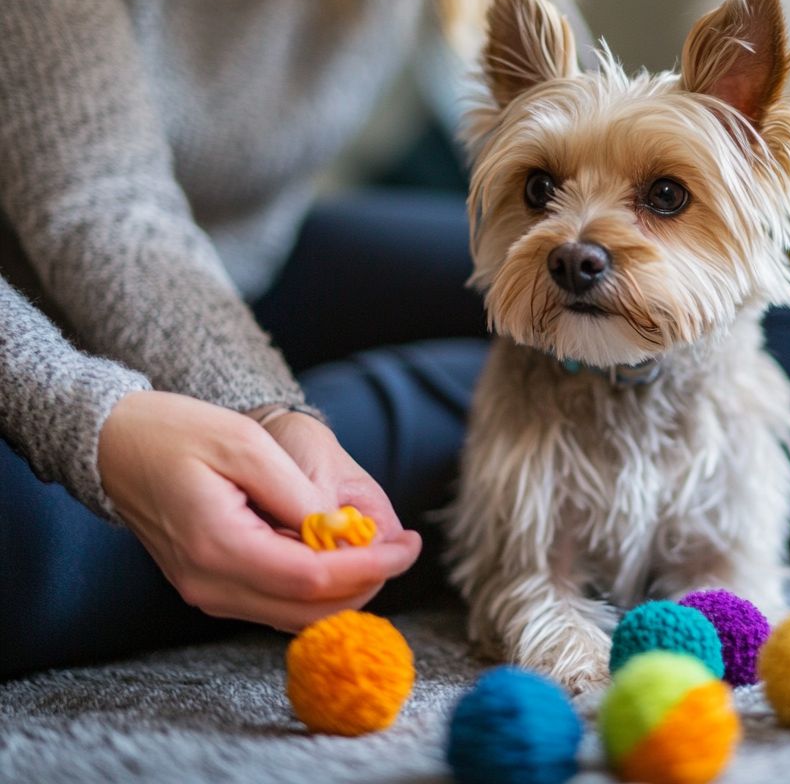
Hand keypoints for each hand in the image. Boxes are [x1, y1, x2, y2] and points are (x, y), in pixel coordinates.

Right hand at [98, 391, 420, 631]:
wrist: (118, 445)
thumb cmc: (181, 433)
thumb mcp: (247, 445)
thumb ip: (298, 494)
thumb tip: (344, 531)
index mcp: (218, 548)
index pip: (313, 580)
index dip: (371, 567)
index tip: (411, 545)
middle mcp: (210, 585)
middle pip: (309, 611)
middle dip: (367, 584)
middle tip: (401, 548)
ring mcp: (208, 592)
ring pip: (296, 616)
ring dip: (344, 589)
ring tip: (376, 547)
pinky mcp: (212, 588)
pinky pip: (275, 603)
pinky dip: (315, 586)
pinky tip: (335, 550)